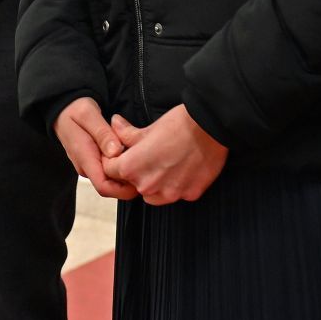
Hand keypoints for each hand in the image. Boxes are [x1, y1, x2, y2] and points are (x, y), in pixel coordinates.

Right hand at [52, 97, 138, 199]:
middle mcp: (86, 167)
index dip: (124, 189)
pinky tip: (129, 152)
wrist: (61, 109)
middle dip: (129, 181)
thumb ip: (102, 133)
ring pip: (112, 180)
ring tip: (139, 156)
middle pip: (111, 187)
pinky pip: (109, 171)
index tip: (140, 176)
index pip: (104, 187)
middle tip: (145, 163)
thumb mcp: (88, 114)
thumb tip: (116, 152)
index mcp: (84, 157)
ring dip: (126, 173)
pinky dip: (121, 165)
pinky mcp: (93, 162)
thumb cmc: (74, 109)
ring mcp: (90, 166)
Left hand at [102, 104, 227, 204]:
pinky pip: (175, 194)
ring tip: (165, 164)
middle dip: (135, 172)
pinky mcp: (189, 195)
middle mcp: (148, 186)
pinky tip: (183, 168)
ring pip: (153, 194)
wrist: (211, 127)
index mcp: (132, 168)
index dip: (114, 160)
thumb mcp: (147, 128)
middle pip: (132, 184)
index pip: (110, 171)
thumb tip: (114, 125)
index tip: (122, 154)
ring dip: (154, 184)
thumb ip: (126, 134)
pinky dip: (176, 185)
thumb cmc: (178, 124)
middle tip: (148, 156)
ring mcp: (170, 194)